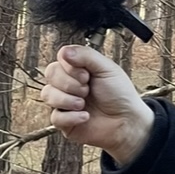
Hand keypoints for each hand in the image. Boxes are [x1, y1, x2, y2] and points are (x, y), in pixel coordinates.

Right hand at [40, 45, 154, 164]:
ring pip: (47, 95)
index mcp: (78, 69)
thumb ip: (86, 56)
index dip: (70, 68)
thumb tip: (65, 51)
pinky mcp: (64, 122)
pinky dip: (72, 117)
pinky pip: (55, 117)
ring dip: (68, 99)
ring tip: (84, 103)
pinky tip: (85, 116)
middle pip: (50, 74)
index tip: (87, 75)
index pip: (59, 60)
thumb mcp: (107, 68)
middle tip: (87, 89)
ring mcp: (65, 103)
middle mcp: (69, 84)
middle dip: (70, 83)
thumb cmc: (120, 94)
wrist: (127, 121)